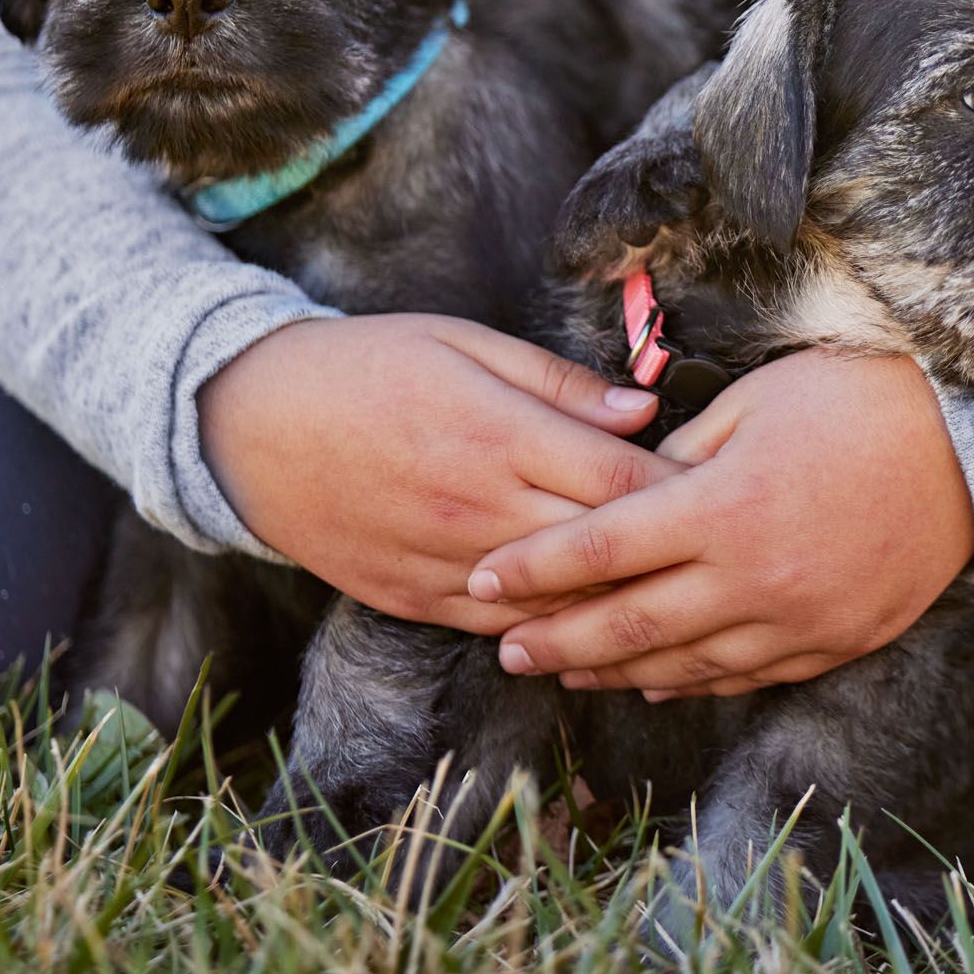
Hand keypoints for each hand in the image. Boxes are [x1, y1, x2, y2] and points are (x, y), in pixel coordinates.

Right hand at [199, 314, 670, 635]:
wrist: (250, 425)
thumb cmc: (368, 366)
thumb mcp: (464, 342)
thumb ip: (559, 384)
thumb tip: (643, 411)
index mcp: (498, 434)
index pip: (622, 481)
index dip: (683, 491)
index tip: (723, 488)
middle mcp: (477, 508)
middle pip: (603, 554)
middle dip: (666, 556)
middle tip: (716, 552)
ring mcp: (445, 563)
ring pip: (560, 607)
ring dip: (615, 608)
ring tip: (672, 602)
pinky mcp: (414, 599)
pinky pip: (502, 629)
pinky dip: (552, 631)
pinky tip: (591, 628)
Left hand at [464, 350, 973, 696]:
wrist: (969, 443)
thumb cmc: (853, 399)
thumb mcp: (754, 402)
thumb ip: (681, 454)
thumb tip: (627, 486)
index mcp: (720, 507)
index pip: (600, 549)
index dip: (534, 571)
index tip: (482, 581)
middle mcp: (751, 575)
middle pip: (628, 623)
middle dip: (556, 639)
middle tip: (505, 650)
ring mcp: (795, 618)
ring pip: (682, 662)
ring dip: (613, 669)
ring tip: (564, 669)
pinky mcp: (833, 640)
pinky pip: (744, 675)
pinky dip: (689, 680)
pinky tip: (653, 678)